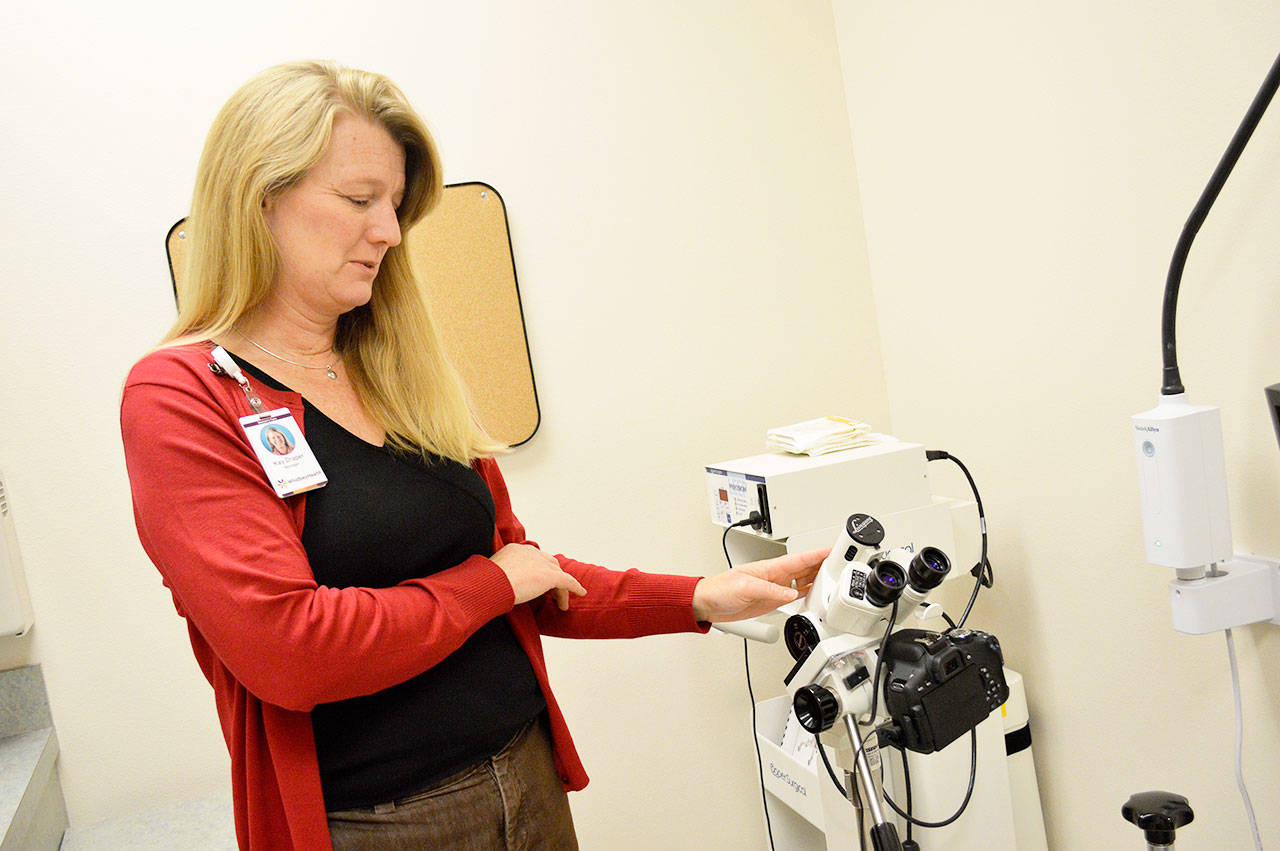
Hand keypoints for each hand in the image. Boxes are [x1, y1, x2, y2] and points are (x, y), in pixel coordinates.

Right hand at [490, 543, 587, 610]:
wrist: (489, 584)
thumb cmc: (483, 584)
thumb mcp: (489, 576)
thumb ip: (497, 576)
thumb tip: (490, 586)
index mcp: (515, 550)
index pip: (534, 559)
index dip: (539, 570)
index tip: (538, 580)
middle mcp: (530, 553)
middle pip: (549, 563)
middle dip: (553, 577)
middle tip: (553, 592)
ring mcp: (541, 563)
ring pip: (558, 575)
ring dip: (561, 589)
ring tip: (561, 603)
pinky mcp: (549, 576)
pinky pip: (567, 581)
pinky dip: (575, 587)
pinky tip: (580, 593)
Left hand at [692, 547, 828, 622]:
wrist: (707, 604)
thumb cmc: (719, 589)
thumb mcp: (745, 587)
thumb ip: (770, 590)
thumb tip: (791, 593)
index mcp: (770, 567)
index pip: (800, 558)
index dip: (819, 553)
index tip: (835, 548)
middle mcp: (775, 576)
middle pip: (806, 567)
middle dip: (825, 563)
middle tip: (844, 562)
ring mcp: (775, 587)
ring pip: (804, 579)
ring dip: (819, 578)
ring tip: (836, 577)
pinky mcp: (772, 599)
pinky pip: (796, 594)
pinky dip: (808, 593)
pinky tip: (816, 593)